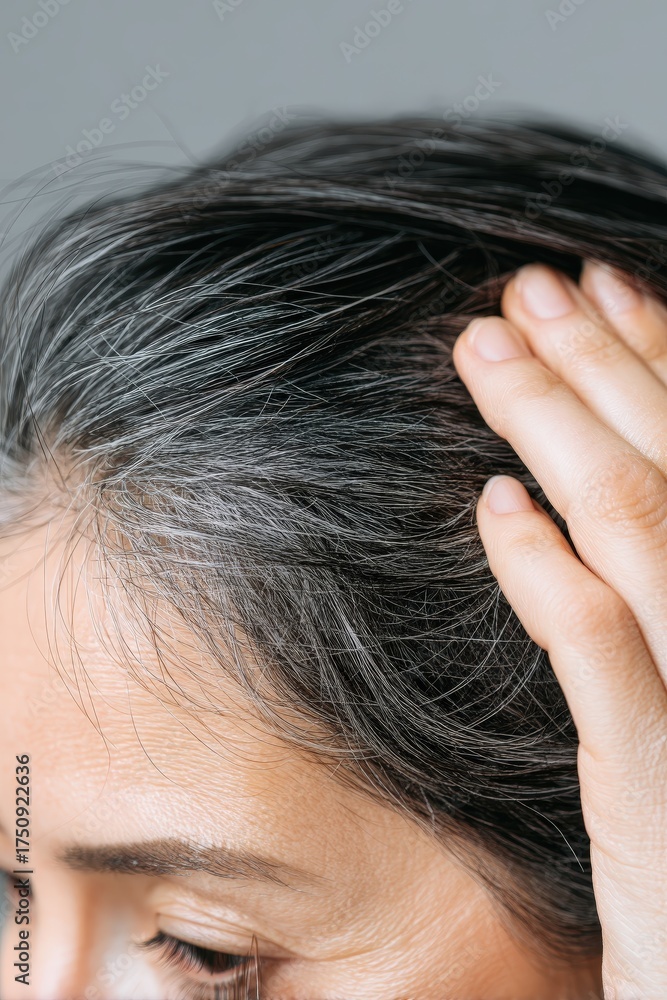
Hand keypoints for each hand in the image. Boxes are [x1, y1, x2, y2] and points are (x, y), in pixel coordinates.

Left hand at [452, 262, 666, 999]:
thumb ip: (657, 578)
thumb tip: (572, 489)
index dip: (659, 352)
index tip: (599, 288)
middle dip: (601, 359)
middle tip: (529, 287)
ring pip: (642, 525)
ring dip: (556, 423)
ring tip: (487, 347)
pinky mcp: (659, 778)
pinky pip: (601, 650)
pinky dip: (545, 569)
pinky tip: (491, 504)